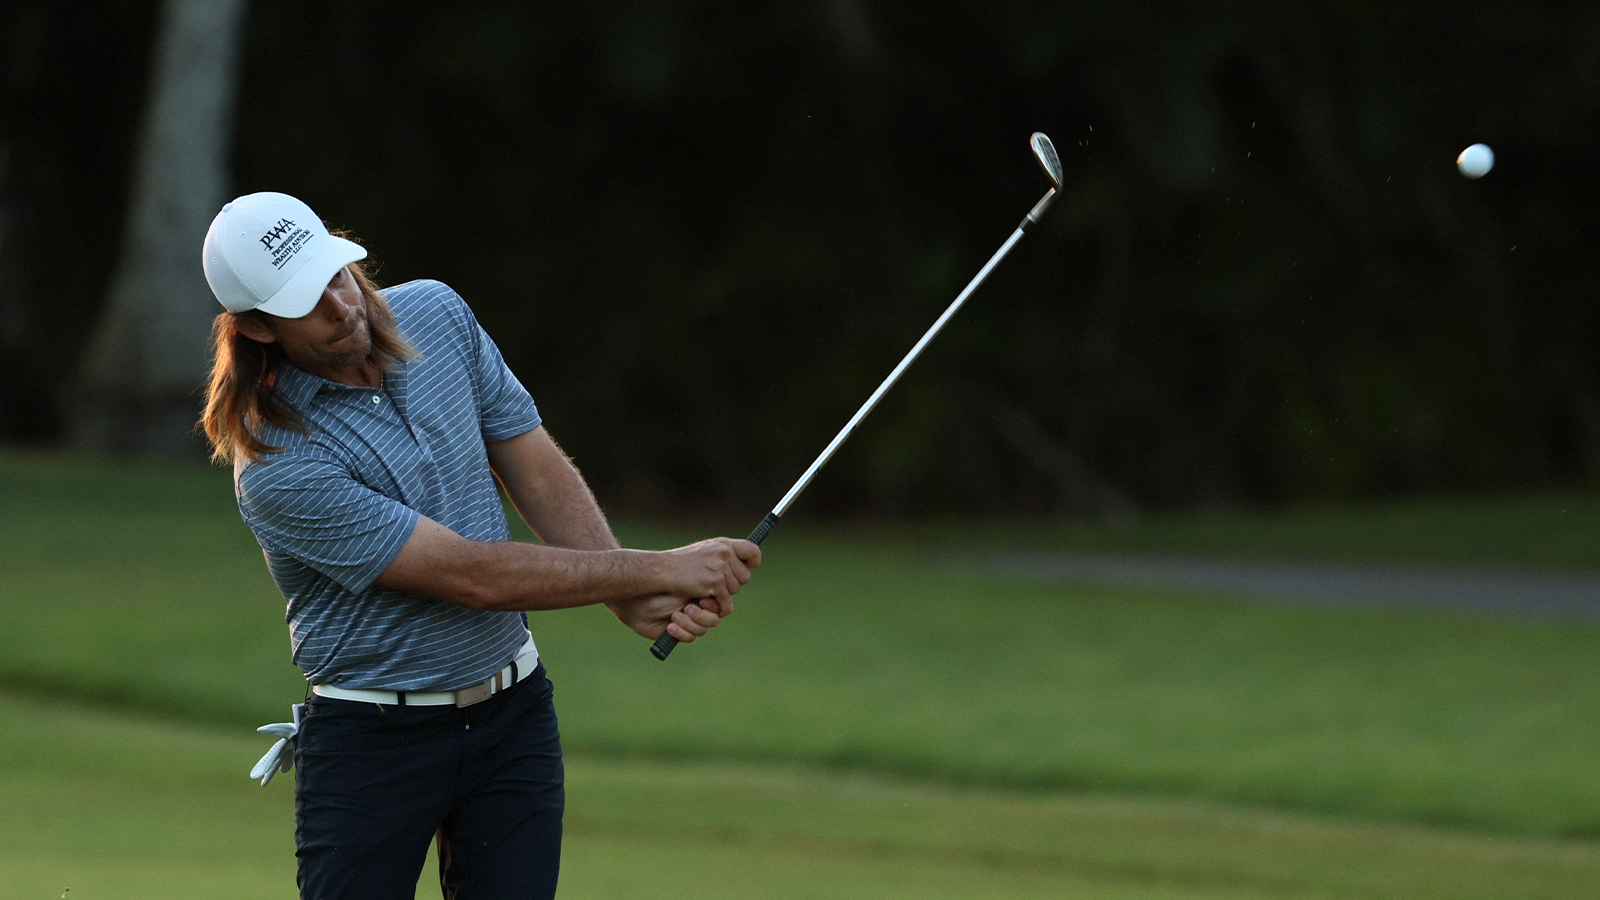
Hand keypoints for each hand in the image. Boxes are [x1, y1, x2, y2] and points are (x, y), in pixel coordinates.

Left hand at [608, 594, 732, 641]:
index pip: (719, 604)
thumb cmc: (658, 587)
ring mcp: (688, 622)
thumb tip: (724, 592)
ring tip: (674, 617)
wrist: (635, 600)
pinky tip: (669, 627)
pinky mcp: (679, 634)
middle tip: (686, 608)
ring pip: (702, 630)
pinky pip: (690, 638)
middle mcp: (697, 608)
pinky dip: (681, 632)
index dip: (713, 606)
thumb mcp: (683, 584)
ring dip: (689, 624)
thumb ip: (705, 587)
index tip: (703, 600)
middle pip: (713, 620)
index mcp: (700, 593)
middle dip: (701, 616)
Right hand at [658, 537, 760, 603]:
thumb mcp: (705, 551)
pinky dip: (719, 607)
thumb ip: (723, 555)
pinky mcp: (715, 583)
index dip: (754, 560)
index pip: (752, 550)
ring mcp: (720, 567)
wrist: (662, 570)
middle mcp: (724, 552)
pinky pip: (727, 602)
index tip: (751, 566)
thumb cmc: (681, 563)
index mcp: (723, 543)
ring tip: (706, 590)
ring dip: (723, 594)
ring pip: (735, 590)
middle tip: (716, 585)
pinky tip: (707, 603)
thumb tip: (745, 564)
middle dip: (733, 583)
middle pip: (745, 577)